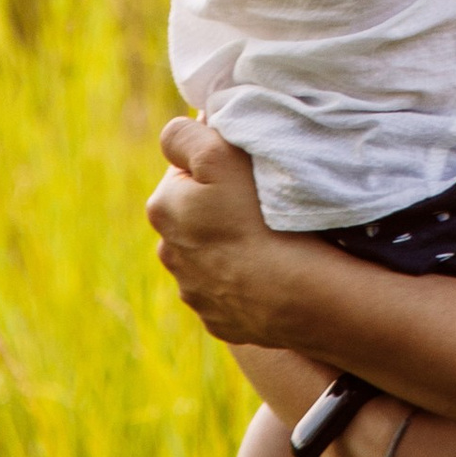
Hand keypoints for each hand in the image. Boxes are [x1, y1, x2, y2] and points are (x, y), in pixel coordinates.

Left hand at [148, 117, 306, 345]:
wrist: (292, 293)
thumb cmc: (257, 215)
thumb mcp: (218, 153)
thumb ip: (185, 135)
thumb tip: (177, 135)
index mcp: (162, 209)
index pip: (184, 171)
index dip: (215, 166)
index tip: (243, 172)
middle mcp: (168, 254)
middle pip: (196, 214)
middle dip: (219, 207)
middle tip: (259, 204)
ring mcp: (194, 293)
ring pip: (212, 255)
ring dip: (231, 245)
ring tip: (268, 239)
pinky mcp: (220, 321)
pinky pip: (230, 291)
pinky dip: (245, 280)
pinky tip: (270, 271)